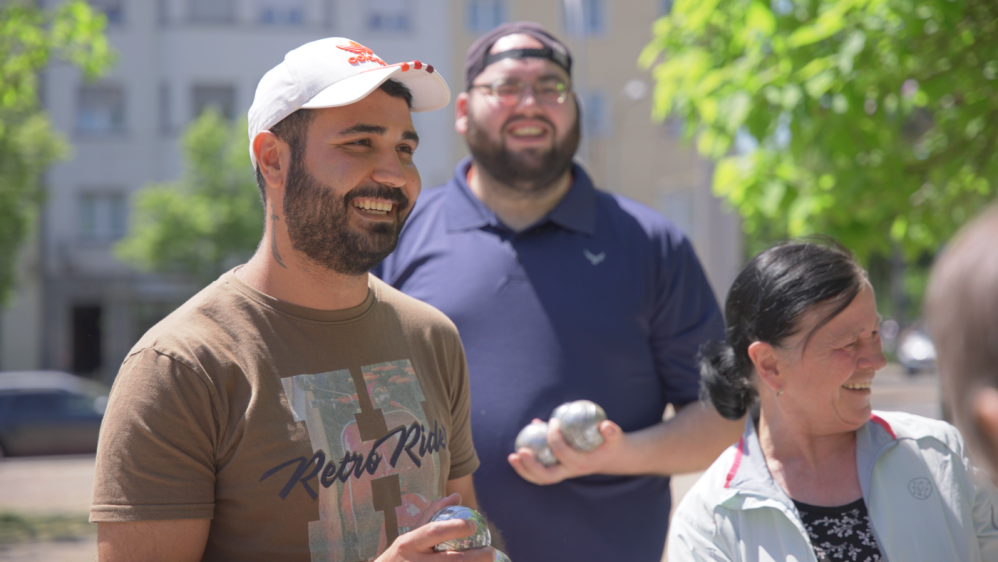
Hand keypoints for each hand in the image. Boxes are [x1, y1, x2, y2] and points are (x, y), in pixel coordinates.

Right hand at [375, 493, 495, 561]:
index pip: (434, 532)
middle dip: (475, 557)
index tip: (473, 525)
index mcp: (409, 543)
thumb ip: (432, 514)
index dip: (456, 527)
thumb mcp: (411, 534)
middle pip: (451, 560)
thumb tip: (456, 496)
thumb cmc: (403, 555)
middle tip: (491, 550)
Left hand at [508, 417, 626, 484]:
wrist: (611, 458)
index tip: (553, 421)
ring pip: (540, 478)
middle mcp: (570, 471)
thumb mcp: (616, 437)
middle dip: (531, 465)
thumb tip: (606, 425)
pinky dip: (526, 466)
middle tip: (520, 450)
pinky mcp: (557, 471)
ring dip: (524, 470)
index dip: (555, 437)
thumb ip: (612, 432)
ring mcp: (562, 473)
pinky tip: (518, 452)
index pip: (563, 453)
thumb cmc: (610, 444)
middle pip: (547, 475)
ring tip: (511, 457)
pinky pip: (539, 473)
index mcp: (581, 463)